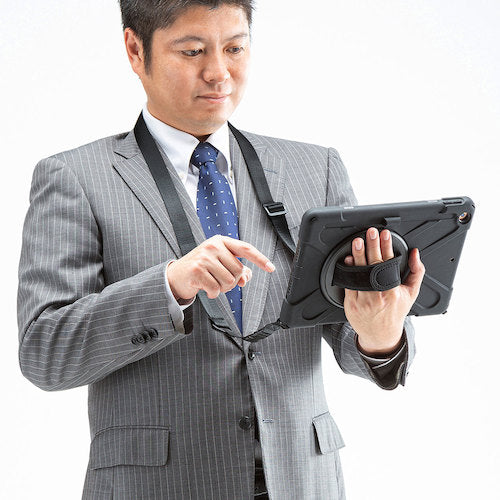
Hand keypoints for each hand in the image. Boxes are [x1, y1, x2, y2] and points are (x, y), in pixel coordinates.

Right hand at [167, 235, 274, 300]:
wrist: (175, 276)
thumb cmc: (200, 268)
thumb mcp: (219, 264)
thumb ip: (235, 268)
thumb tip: (247, 277)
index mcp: (221, 241)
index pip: (245, 249)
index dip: (260, 259)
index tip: (271, 267)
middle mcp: (213, 246)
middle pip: (238, 270)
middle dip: (232, 282)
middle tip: (221, 282)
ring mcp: (204, 257)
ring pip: (228, 281)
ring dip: (222, 289)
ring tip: (213, 285)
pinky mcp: (196, 270)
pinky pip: (215, 289)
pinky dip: (213, 294)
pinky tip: (206, 290)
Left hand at [343, 227, 424, 355]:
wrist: (380, 334)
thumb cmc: (395, 311)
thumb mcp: (411, 293)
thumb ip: (416, 272)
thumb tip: (415, 253)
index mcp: (393, 291)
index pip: (389, 263)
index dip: (387, 246)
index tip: (385, 234)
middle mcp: (378, 294)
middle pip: (374, 265)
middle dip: (372, 246)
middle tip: (370, 233)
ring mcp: (363, 299)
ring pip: (359, 273)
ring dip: (358, 255)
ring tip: (357, 242)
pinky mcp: (351, 302)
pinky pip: (349, 282)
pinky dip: (348, 269)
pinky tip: (349, 259)